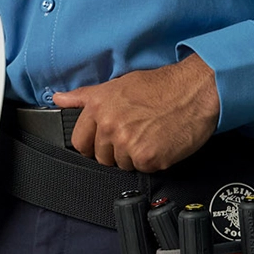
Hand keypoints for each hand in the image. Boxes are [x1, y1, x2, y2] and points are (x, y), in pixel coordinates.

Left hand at [51, 54, 219, 172]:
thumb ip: (85, 96)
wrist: (194, 91)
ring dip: (134, 156)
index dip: (93, 143)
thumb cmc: (159, 86)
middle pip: (101, 157)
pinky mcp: (148, 159)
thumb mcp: (117, 84)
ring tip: (150, 135)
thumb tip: (58, 99)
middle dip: (115, 150)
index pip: (80, 141)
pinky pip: (143, 169)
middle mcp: (109, 126)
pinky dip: (152, 161)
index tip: (105, 140)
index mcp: (98, 107)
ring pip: (122, 165)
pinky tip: (161, 142)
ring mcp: (128, 144)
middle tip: (134, 134)